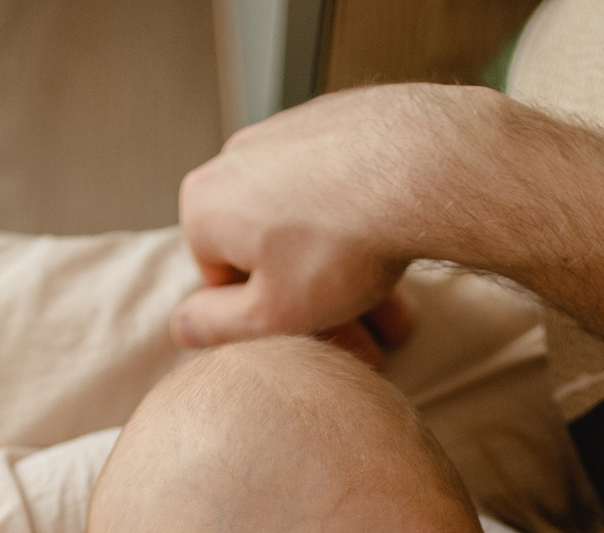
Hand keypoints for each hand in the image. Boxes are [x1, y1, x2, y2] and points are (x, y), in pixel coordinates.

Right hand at [175, 83, 481, 354]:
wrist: (421, 166)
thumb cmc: (341, 246)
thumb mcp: (271, 314)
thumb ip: (216, 326)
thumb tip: (181, 325)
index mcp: (204, 203)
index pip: (222, 282)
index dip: (270, 320)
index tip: (315, 337)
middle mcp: (236, 158)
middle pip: (273, 253)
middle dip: (322, 306)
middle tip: (371, 344)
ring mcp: (287, 131)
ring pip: (311, 225)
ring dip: (350, 275)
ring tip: (397, 316)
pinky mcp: (337, 117)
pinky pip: (341, 186)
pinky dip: (364, 222)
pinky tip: (399, 249)